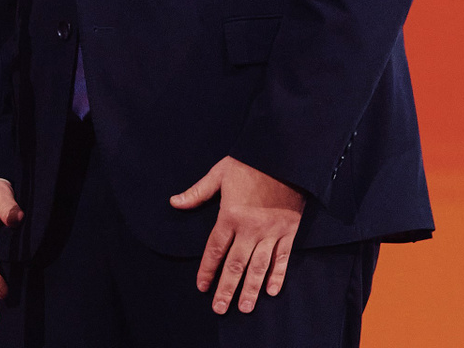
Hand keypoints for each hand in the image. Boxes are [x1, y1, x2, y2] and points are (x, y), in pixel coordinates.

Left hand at [171, 156, 304, 313]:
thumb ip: (197, 192)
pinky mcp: (289, 231)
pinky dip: (277, 275)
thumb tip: (174, 202)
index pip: (215, 250)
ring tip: (245, 308)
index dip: (207, 270)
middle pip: (236, 265)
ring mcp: (271, 231)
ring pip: (259, 267)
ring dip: (251, 289)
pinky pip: (282, 258)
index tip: (202, 287)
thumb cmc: (249, 163)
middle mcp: (250, 228)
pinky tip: (271, 291)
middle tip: (220, 309)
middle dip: (226, 288)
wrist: (284, 155)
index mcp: (230, 215)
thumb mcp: (219, 173)